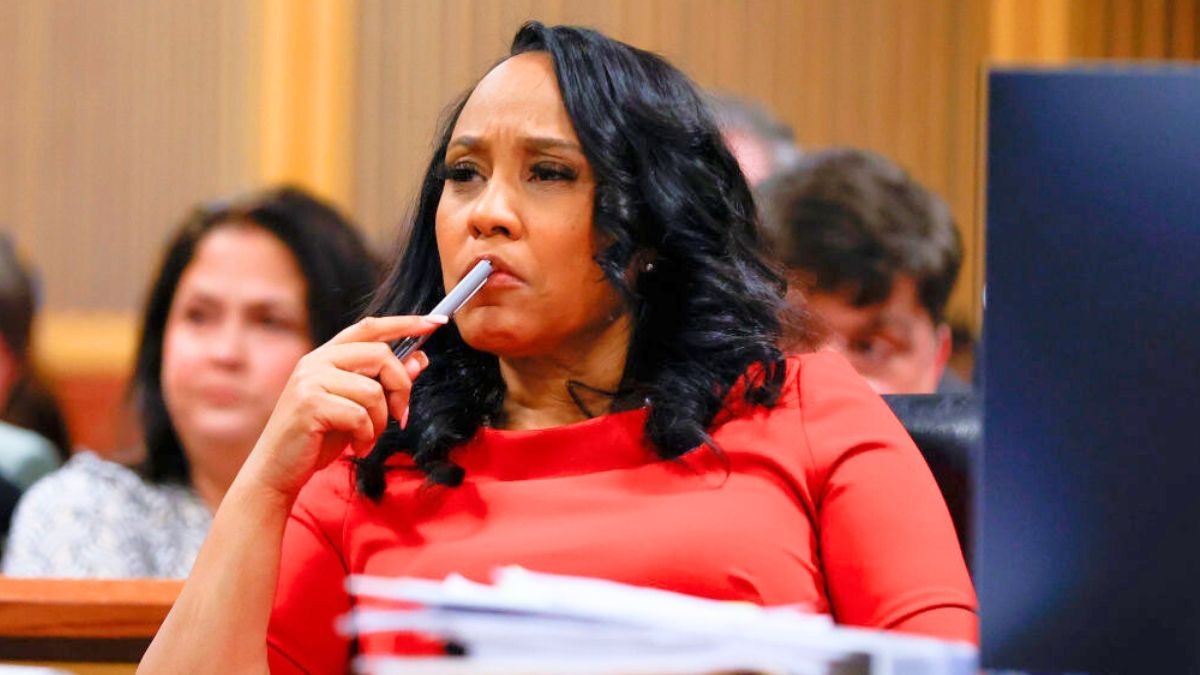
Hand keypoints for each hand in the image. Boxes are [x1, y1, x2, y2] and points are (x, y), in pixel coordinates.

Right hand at [240, 314, 446, 500]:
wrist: (277, 471)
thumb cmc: (318, 439)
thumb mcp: (357, 408)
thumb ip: (383, 382)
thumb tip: (419, 359)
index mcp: (327, 356)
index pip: (371, 327)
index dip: (405, 322)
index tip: (436, 322)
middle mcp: (316, 361)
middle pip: (380, 354)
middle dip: (401, 387)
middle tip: (401, 415)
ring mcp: (310, 380)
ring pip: (373, 390)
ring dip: (381, 421)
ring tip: (368, 438)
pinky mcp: (310, 404)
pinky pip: (360, 415)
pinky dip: (367, 437)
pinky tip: (357, 448)